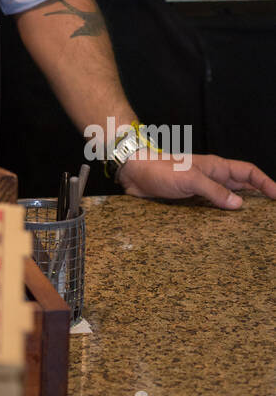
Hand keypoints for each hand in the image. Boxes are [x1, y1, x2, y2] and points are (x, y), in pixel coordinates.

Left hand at [120, 151, 275, 208]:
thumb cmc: (159, 169)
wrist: (133, 171)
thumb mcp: (190, 179)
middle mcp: (211, 176)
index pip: (248, 172)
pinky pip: (211, 206)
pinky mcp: (189, 198)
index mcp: (216, 167)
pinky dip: (221, 214)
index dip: (266, 182)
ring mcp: (201, 187)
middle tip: (270, 213)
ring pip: (228, 197)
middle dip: (259, 195)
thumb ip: (214, 191)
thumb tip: (239, 205)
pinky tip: (224, 227)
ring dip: (241, 207)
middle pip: (242, 185)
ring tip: (254, 223)